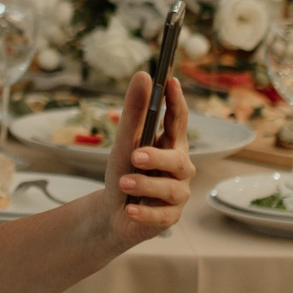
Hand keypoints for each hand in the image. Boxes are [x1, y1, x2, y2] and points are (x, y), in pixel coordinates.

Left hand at [99, 69, 193, 248]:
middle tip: (135, 156)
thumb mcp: (124, 142)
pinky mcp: (170, 217)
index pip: (178, 121)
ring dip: (145, 186)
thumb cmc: (123, 172)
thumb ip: (135, 112)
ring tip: (123, 183)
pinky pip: (162, 216)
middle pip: (178, 159)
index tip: (170, 82)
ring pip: (170, 189)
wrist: (112, 214)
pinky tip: (130, 210)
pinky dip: (144, 212)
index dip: (177, 102)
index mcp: (171, 144)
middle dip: (158, 157)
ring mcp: (177, 194)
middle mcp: (180, 168)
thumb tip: (143, 75)